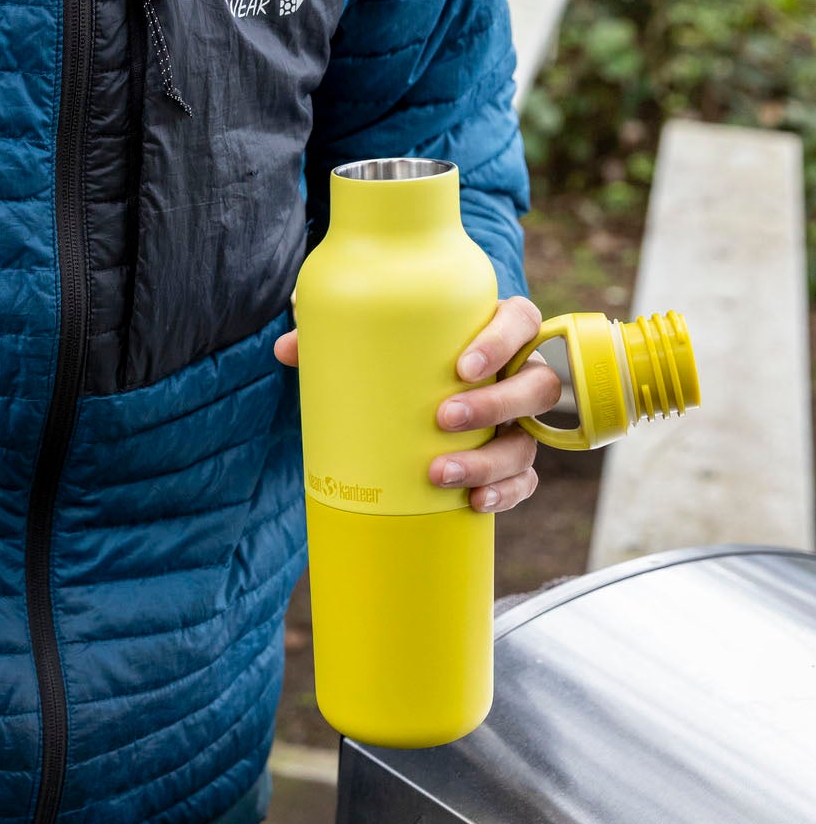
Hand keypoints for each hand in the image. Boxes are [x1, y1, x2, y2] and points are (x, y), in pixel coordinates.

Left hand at [274, 295, 561, 513]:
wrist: (411, 395)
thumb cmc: (399, 356)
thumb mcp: (371, 340)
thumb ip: (332, 336)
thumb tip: (287, 349)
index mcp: (495, 330)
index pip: (521, 321)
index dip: (502, 340)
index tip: (462, 365)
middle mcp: (517, 374)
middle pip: (536, 385)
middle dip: (494, 405)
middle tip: (443, 418)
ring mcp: (520, 421)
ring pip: (528, 440)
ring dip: (491, 460)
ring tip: (440, 474)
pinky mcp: (514, 461)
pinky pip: (524, 480)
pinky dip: (505, 494)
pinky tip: (474, 503)